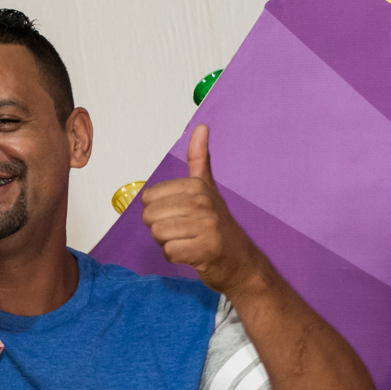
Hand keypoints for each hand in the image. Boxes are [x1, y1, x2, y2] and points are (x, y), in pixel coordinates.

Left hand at [140, 124, 265, 295]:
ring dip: (169, 243)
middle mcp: (203, 201)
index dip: (159, 212)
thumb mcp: (208, 189)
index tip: (181, 216)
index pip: (148, 198)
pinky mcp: (208, 249)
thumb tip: (201, 127)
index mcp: (197, 185)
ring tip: (189, 242)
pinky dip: (176, 258)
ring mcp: (207, 225)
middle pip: (150, 217)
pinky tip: (193, 254)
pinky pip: (169, 253)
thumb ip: (199, 159)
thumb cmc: (218, 227)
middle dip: (161, 229)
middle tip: (184, 232)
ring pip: (158, 234)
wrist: (242, 263)